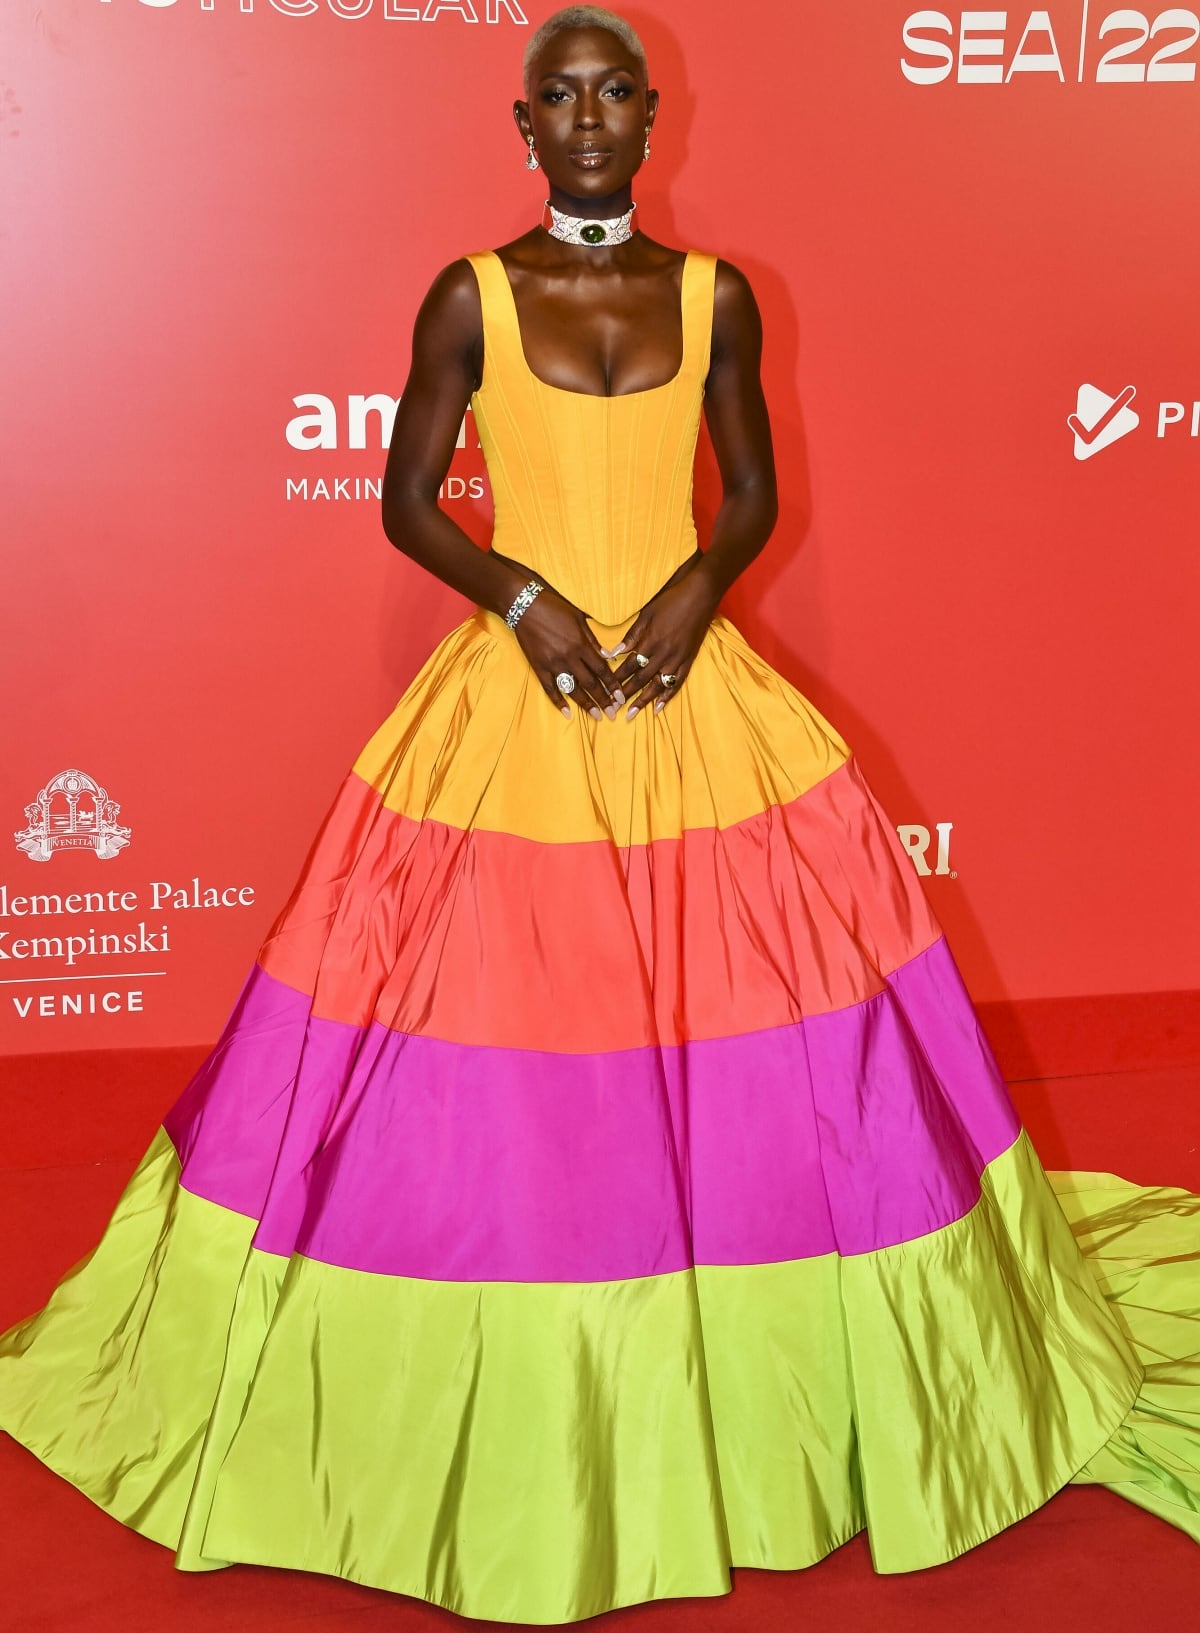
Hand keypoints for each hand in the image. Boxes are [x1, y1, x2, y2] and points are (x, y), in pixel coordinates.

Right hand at [513, 585, 621, 717]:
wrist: (524, 605)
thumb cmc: (554, 608)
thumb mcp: (579, 619)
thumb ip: (592, 640)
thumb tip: (607, 657)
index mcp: (581, 644)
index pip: (601, 670)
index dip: (612, 685)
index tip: (620, 698)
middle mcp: (569, 657)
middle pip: (590, 684)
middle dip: (603, 700)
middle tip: (612, 713)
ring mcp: (553, 664)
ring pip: (573, 690)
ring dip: (586, 705)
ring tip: (597, 716)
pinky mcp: (539, 667)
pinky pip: (550, 689)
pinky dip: (558, 702)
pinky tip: (567, 713)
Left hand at [607, 563, 720, 717]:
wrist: (700, 594)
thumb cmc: (671, 600)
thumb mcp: (646, 614)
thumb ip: (632, 635)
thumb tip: (614, 652)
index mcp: (650, 640)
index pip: (629, 664)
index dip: (617, 678)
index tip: (607, 689)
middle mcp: (663, 653)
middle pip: (641, 678)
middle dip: (626, 693)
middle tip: (614, 707)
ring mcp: (677, 658)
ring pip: (657, 684)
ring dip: (644, 700)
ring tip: (632, 713)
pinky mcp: (689, 660)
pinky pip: (677, 682)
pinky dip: (667, 696)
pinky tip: (658, 707)